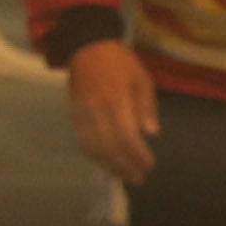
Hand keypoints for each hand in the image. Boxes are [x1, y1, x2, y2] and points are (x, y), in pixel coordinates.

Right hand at [66, 38, 161, 186]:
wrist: (86, 48)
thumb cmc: (120, 63)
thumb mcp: (142, 79)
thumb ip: (146, 106)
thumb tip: (151, 133)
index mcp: (116, 100)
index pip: (126, 136)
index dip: (138, 154)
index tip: (149, 164)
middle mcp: (96, 111)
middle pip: (109, 147)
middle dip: (124, 165)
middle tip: (139, 177)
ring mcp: (82, 114)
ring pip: (94, 148)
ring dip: (109, 165)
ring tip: (123, 176)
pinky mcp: (74, 116)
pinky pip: (83, 141)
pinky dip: (94, 156)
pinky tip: (105, 163)